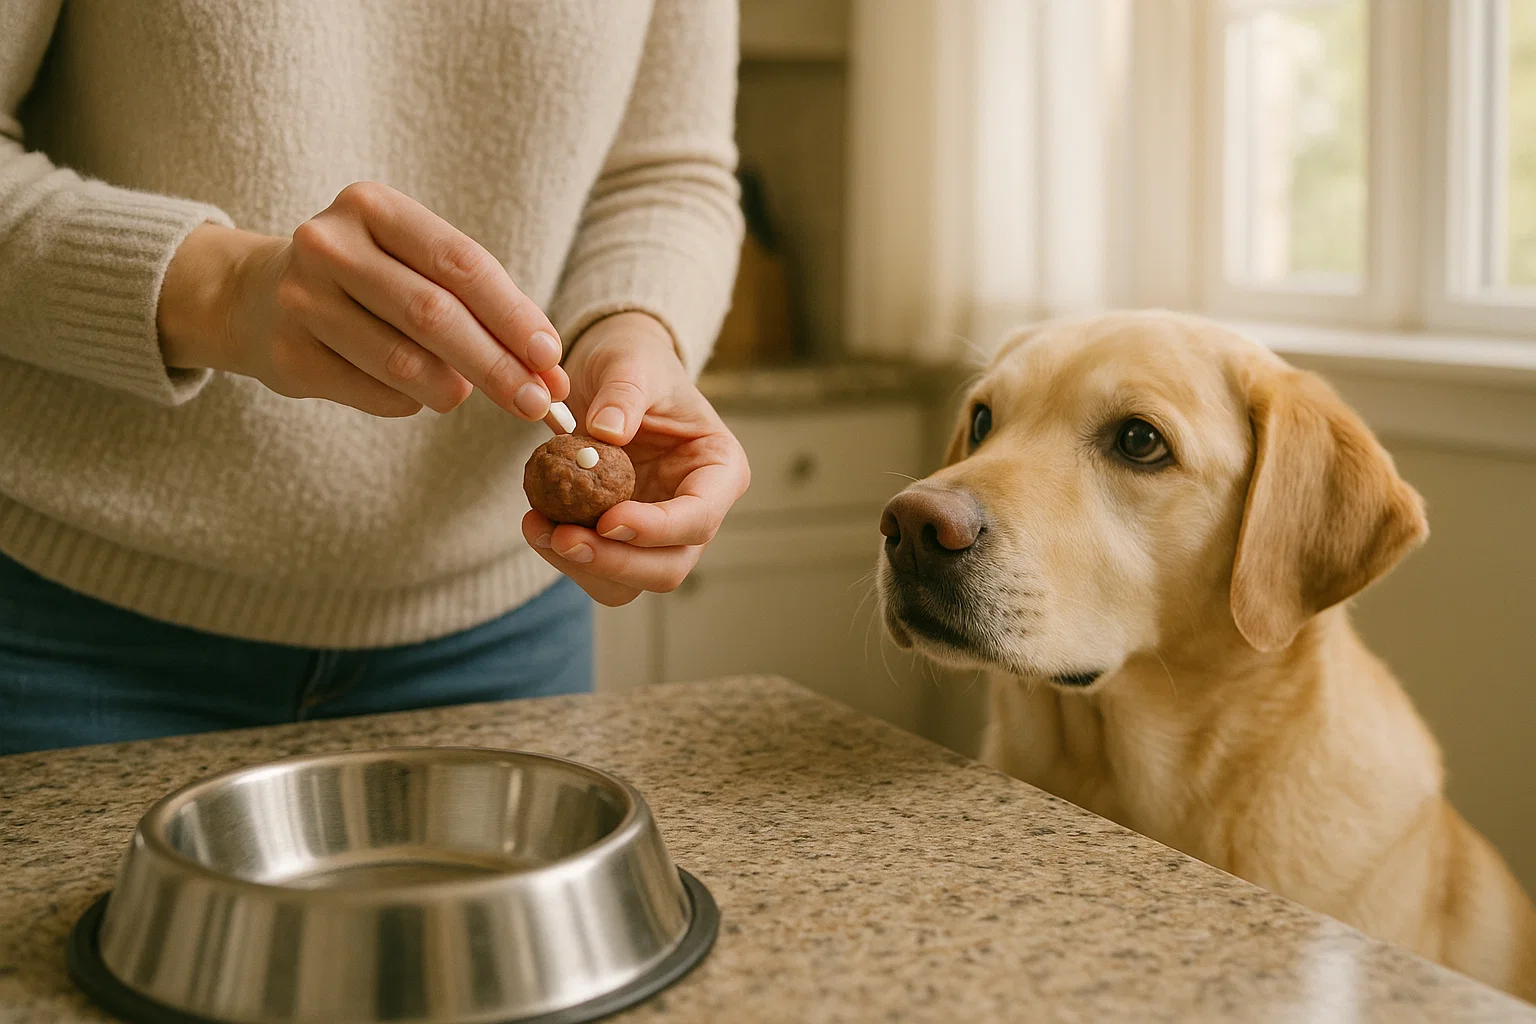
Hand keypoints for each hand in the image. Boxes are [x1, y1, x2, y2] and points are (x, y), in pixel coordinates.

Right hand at [157, 181, 568, 417]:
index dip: (512, 314)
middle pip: (434, 315)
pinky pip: (375, 393)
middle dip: (495, 365)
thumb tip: (551, 375)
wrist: (253, 295)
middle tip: (534, 403)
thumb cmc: (367, 280)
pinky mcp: (287, 354)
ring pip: (403, 362)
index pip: (462, 264)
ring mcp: (300, 299)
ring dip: (452, 389)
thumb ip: (485, 310)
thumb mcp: (417, 267)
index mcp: (373, 207)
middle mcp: (330, 245)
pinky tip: (415, 393)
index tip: (549, 357)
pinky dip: (411, 401)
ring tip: (466, 393)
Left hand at [520, 313, 749, 605]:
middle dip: (615, 561)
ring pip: (631, 582)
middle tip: (562, 538)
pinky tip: (537, 525)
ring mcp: (660, 533)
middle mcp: (697, 511)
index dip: (657, 529)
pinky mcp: (621, 541)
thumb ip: (624, 393)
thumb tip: (608, 432)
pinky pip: (596, 569)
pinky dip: (564, 557)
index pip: (699, 517)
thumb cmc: (635, 362)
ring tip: (539, 529)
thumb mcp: (632, 363)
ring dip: (584, 567)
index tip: (608, 519)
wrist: (612, 375)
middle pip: (669, 567)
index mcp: (719, 470)